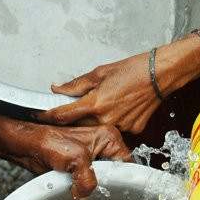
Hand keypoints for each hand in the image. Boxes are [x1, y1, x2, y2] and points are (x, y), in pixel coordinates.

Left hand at [6, 123, 131, 199]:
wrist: (25, 146)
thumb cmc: (47, 141)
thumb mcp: (77, 160)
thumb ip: (89, 180)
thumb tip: (86, 198)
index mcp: (109, 137)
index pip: (127, 163)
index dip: (122, 177)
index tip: (115, 189)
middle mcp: (103, 145)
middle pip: (116, 172)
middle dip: (107, 183)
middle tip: (97, 190)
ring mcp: (92, 156)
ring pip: (103, 179)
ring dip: (94, 187)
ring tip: (83, 188)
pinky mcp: (81, 166)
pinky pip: (90, 181)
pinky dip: (84, 188)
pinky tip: (78, 190)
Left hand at [34, 49, 163, 134]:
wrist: (160, 75)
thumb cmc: (134, 70)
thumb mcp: (100, 72)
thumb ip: (76, 84)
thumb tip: (58, 89)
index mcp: (95, 103)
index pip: (62, 115)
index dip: (47, 115)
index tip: (39, 114)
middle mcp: (107, 119)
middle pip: (79, 125)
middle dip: (74, 117)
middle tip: (76, 106)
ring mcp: (121, 126)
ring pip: (98, 128)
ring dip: (95, 119)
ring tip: (106, 103)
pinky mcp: (133, 129)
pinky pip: (117, 128)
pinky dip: (114, 120)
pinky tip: (121, 107)